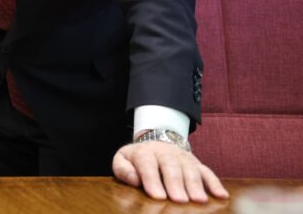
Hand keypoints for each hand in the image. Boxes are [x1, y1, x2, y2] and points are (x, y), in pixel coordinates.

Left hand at [113, 141, 228, 202]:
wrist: (154, 143)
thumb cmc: (136, 159)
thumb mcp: (122, 160)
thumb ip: (124, 170)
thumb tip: (134, 179)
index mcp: (144, 152)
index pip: (147, 164)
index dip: (152, 180)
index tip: (157, 196)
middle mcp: (165, 152)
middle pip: (171, 166)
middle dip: (175, 183)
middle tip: (179, 200)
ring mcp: (182, 157)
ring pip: (190, 169)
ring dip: (195, 185)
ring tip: (198, 201)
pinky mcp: (196, 162)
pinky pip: (207, 171)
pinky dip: (215, 183)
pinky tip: (221, 195)